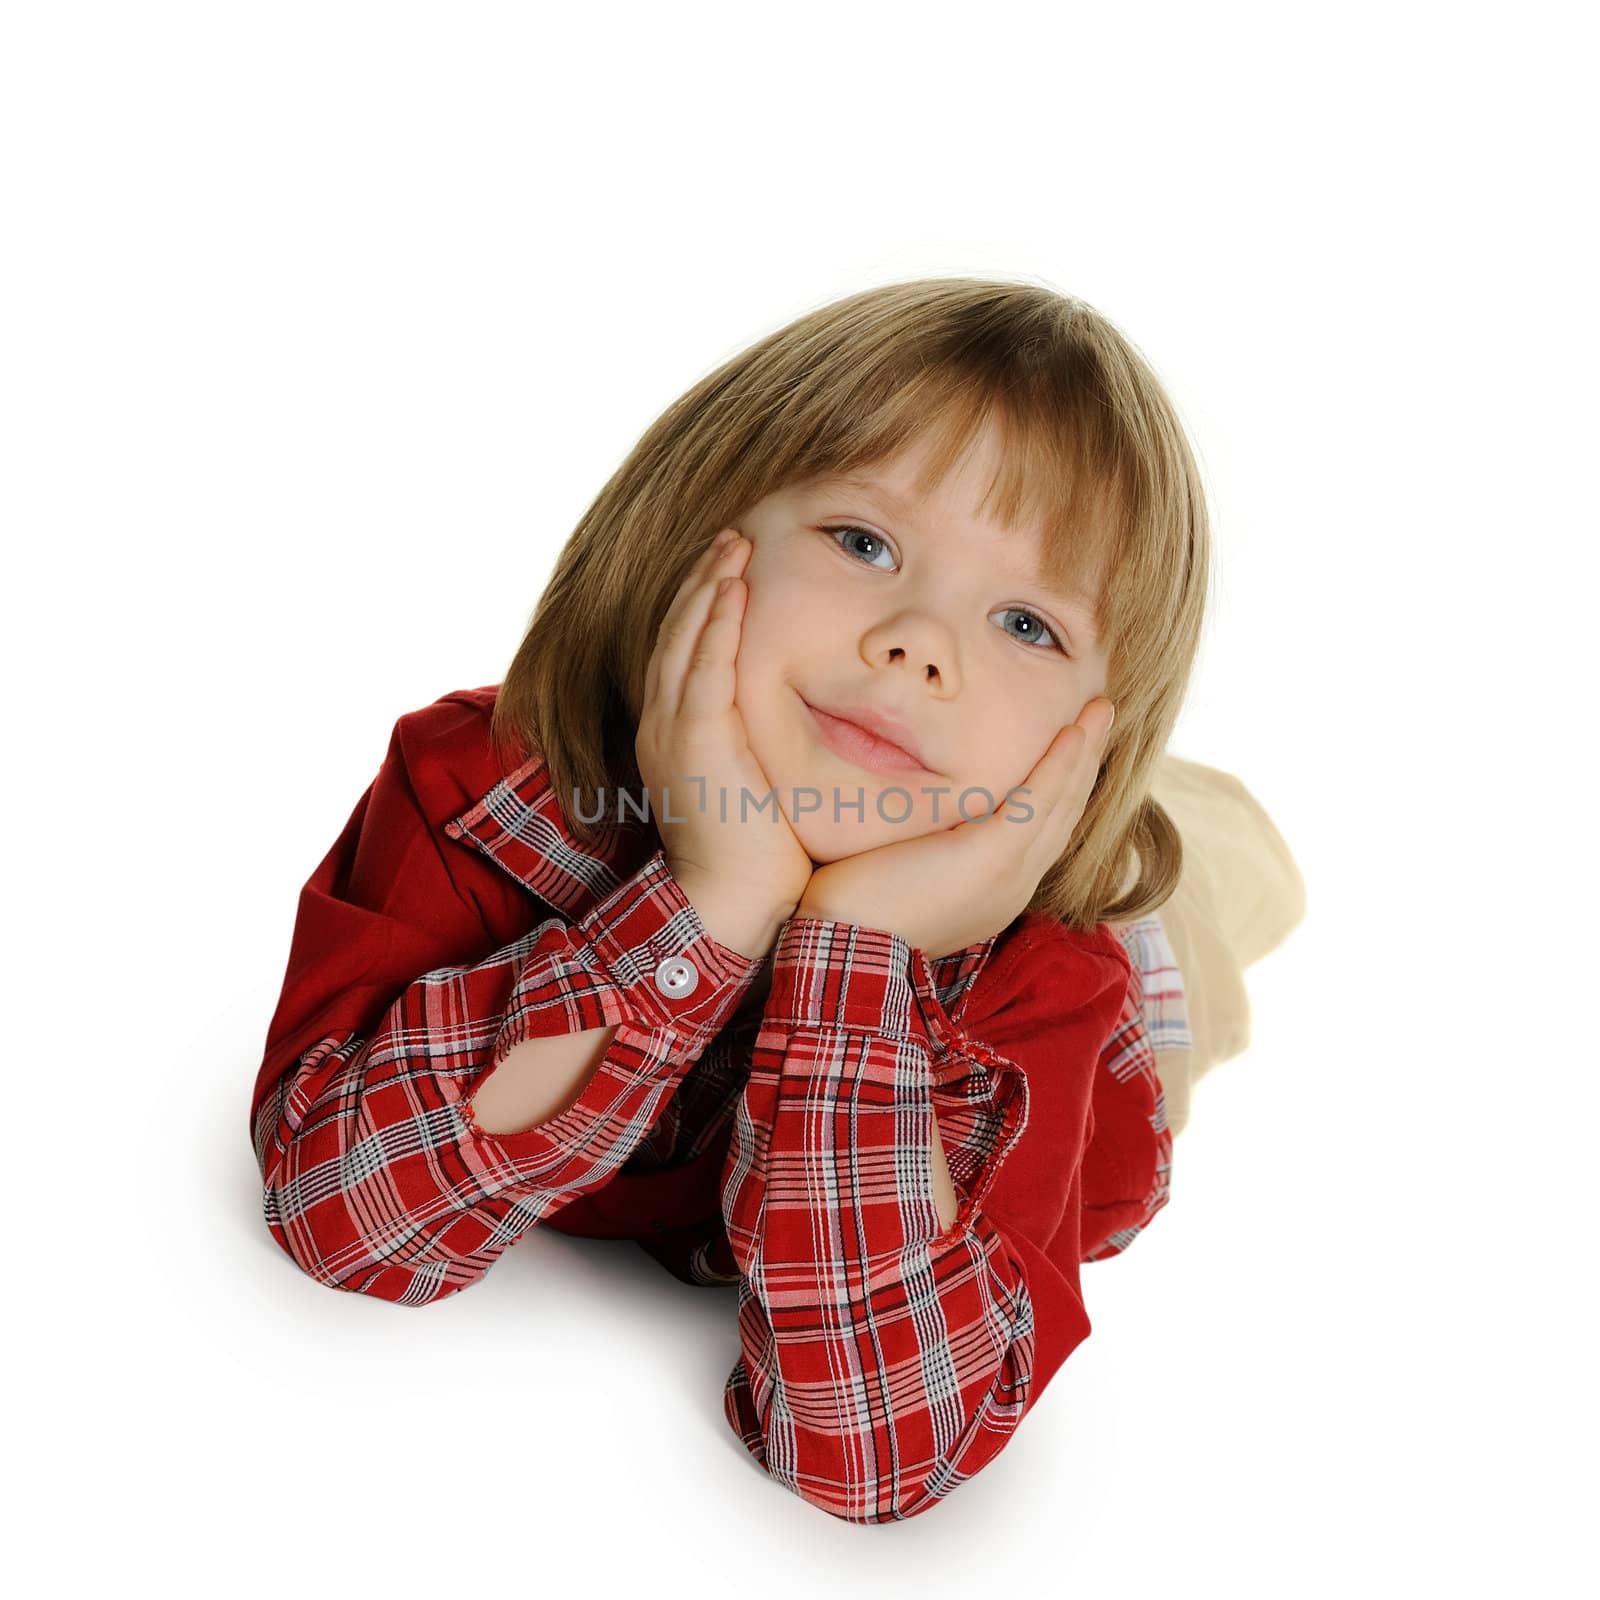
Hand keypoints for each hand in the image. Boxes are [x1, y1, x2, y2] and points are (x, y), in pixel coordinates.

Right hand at [636, 527, 814, 931]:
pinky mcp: (694, 741)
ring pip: (684, 639)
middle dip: (702, 581)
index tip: (730, 569)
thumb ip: (763, 745)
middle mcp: (664, 725)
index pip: (684, 653)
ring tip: (732, 543)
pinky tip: (733, 587)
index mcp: (677, 735)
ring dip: (707, 586)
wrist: (734, 905)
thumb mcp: (755, 786)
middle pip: (676, 633)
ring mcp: (673, 731)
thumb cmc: (758, 856)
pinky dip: (715, 623)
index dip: (703, 606)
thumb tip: (803, 720)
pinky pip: (703, 667)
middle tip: (729, 537)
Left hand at [795, 698, 1117, 959]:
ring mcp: (1008, 874)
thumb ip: (923, 843)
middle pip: (1063, 816)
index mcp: (993, 893)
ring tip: (1102, 710)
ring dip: (1084, 754)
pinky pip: (1040, 799)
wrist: (843, 948)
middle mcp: (1013, 887)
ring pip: (1060, 804)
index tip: (1071, 749)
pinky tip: (1076, 732)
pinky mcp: (994, 857)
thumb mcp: (899, 870)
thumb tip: (914, 811)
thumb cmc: (853, 913)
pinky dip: (1062, 763)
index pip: (1040, 832)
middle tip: (1102, 717)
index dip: (1061, 789)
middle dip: (1085, 765)